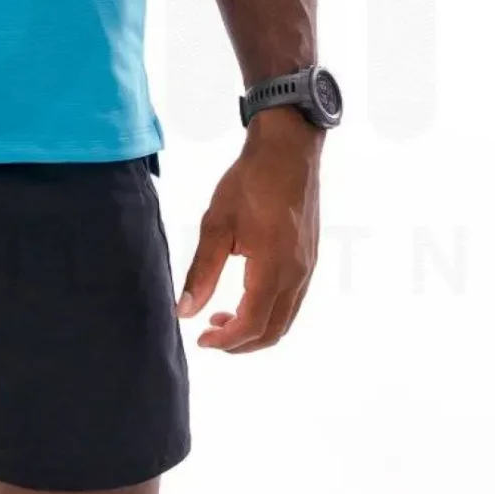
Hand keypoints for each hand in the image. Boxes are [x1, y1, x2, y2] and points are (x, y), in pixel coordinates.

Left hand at [176, 110, 321, 351]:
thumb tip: (184, 311)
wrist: (288, 150)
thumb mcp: (216, 225)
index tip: (200, 340)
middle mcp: (297, 274)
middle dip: (240, 343)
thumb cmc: (250, 182)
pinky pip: (293, 301)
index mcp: (273, 268)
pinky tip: (245, 296)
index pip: (252, 324)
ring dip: (255, 328)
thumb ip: (201, 272)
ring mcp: (308, 268)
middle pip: (273, 332)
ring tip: (223, 316)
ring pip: (286, 319)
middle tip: (210, 334)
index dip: (225, 341)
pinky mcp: (310, 259)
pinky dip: (269, 312)